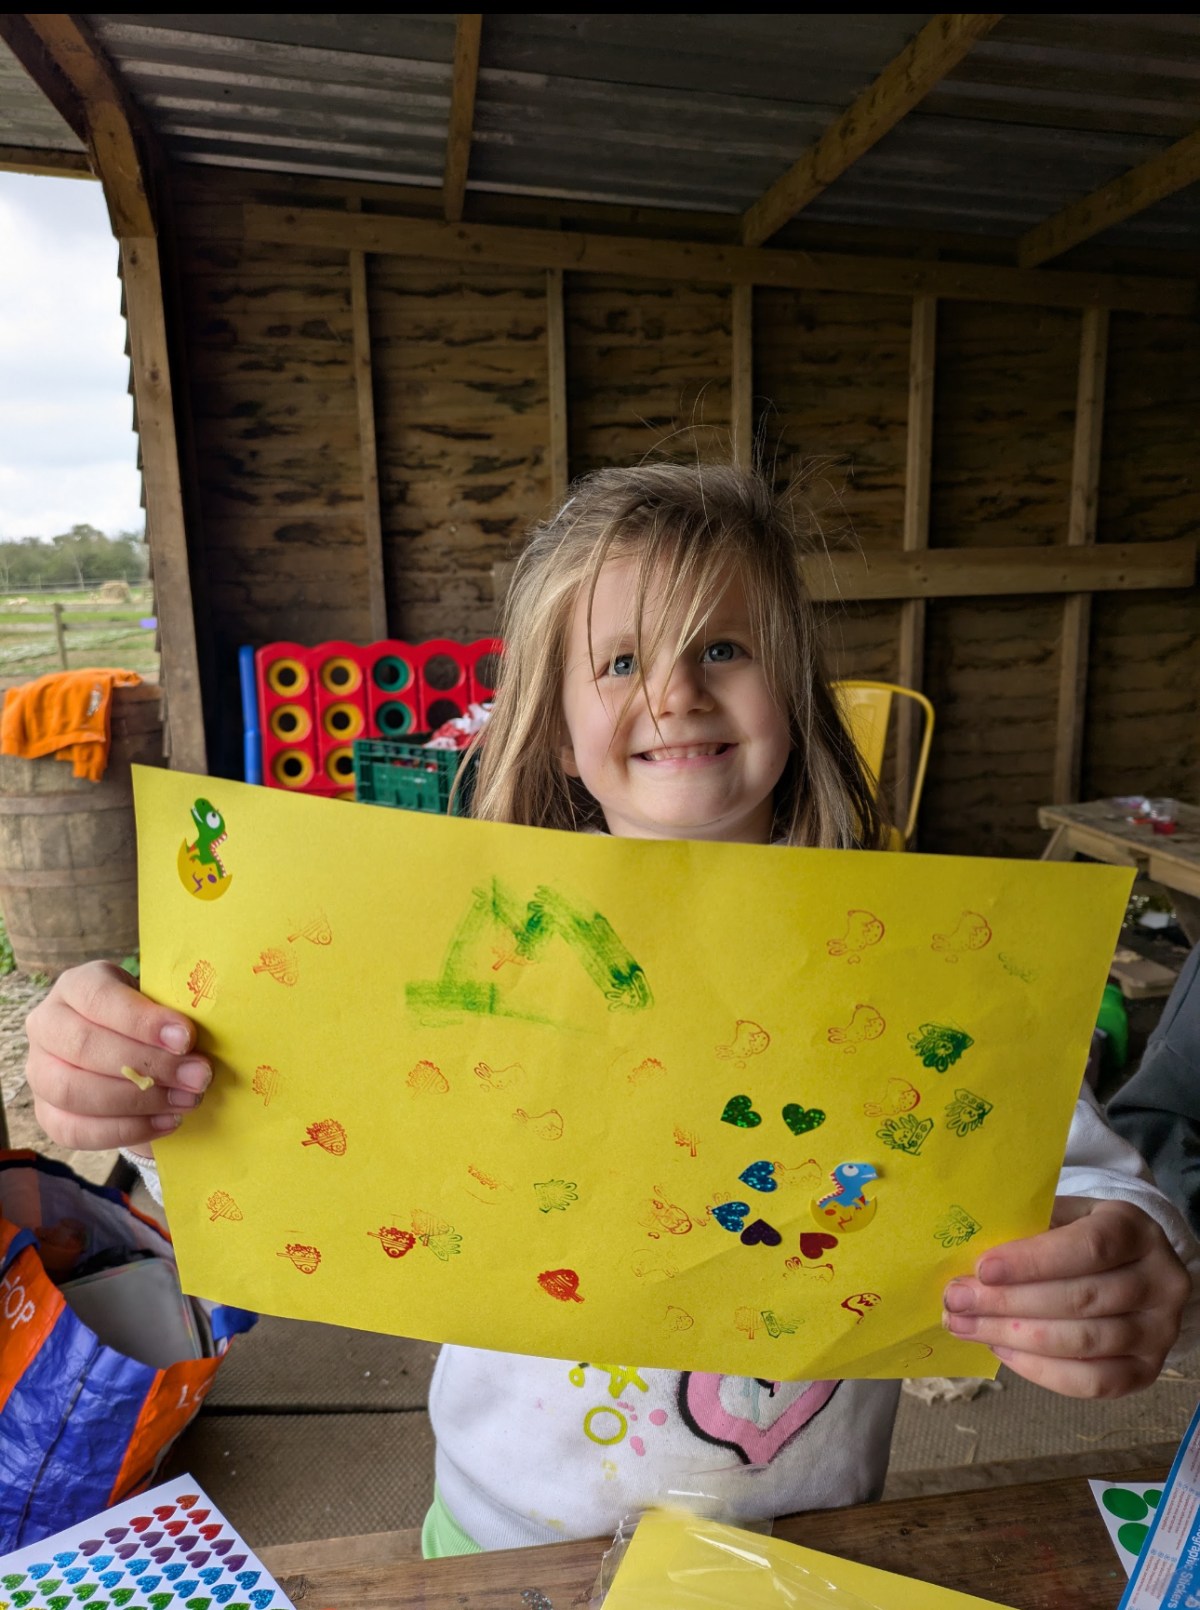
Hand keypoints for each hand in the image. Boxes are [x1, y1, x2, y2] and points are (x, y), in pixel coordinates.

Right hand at [24, 960, 210, 1154]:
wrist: (132, 1051)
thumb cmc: (150, 1021)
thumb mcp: (161, 1004)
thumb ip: (173, 1017)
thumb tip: (197, 1047)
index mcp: (76, 986)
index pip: (98, 998)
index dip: (142, 1021)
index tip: (186, 1038)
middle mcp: (46, 1024)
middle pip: (84, 1047)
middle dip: (148, 1066)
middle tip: (198, 1076)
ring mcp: (39, 1070)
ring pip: (73, 1091)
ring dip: (137, 1102)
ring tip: (186, 1101)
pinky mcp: (45, 1112)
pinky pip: (75, 1130)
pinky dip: (126, 1130)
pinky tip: (167, 1121)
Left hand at [942, 1196, 1190, 1397]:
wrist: (1130, 1266)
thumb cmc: (1080, 1235)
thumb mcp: (1061, 1215)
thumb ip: (1027, 1231)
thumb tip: (970, 1263)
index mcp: (1134, 1230)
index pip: (1088, 1248)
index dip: (1033, 1261)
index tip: (982, 1269)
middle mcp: (1160, 1281)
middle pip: (1080, 1300)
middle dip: (1008, 1304)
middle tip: (956, 1301)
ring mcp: (1159, 1331)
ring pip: (1082, 1344)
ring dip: (1013, 1338)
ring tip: (966, 1326)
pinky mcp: (1149, 1371)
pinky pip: (1092, 1382)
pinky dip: (1040, 1370)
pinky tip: (1002, 1349)